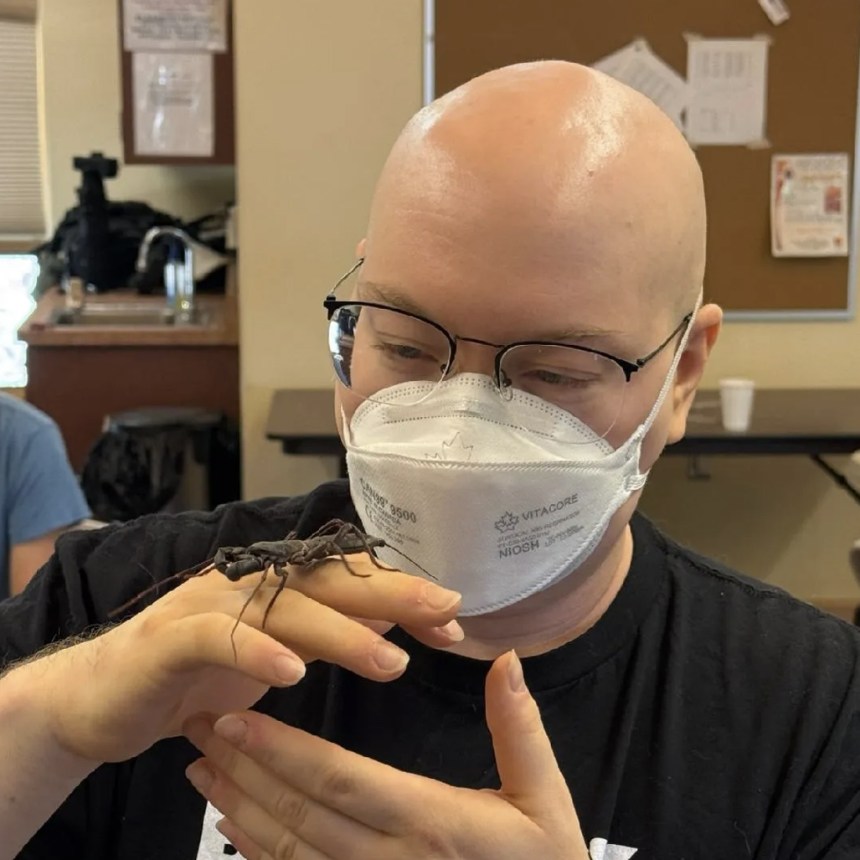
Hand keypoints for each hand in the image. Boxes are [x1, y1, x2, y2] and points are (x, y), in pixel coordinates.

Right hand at [30, 554, 461, 763]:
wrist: (100, 695)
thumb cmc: (194, 675)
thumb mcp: (275, 654)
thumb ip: (326, 635)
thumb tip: (394, 627)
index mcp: (278, 588)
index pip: (351, 581)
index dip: (402, 594)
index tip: (454, 616)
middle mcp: (250, 585)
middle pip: (330, 581)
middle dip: (391, 596)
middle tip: (446, 612)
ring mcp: (209, 606)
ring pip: (285, 609)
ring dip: (340, 633)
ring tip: (390, 662)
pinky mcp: (171, 637)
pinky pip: (218, 639)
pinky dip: (256, 652)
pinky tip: (292, 673)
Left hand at [183, 650, 588, 859]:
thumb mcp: (545, 799)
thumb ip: (520, 729)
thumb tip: (506, 659)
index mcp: (432, 823)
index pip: (340, 780)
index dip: (282, 750)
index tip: (237, 718)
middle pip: (300, 814)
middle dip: (244, 769)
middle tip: (201, 730)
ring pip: (290, 853)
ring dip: (239, 808)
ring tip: (203, 768)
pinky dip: (259, 854)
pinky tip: (234, 825)